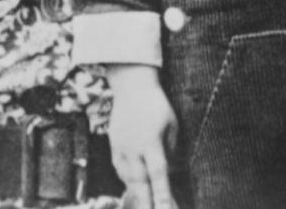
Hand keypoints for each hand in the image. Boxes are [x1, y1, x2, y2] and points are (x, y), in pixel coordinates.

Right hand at [106, 64, 178, 208]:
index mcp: (151, 141)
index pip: (158, 173)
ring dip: (138, 194)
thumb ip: (171, 150)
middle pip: (139, 183)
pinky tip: (136, 187)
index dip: (162, 194)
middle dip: (146, 203)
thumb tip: (169, 172)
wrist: (132, 87)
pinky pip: (120, 171)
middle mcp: (133, 148)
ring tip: (148, 203)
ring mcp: (120, 149)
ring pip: (128, 179)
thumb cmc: (157, 105)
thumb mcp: (172, 124)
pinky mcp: (113, 147)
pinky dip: (128, 181)